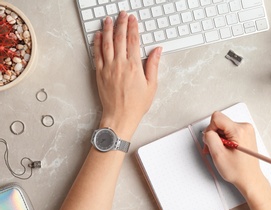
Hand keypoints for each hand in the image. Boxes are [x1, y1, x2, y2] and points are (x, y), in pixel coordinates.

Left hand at [93, 12, 161, 139]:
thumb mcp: (151, 86)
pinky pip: (97, 54)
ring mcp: (108, 68)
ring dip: (108, 29)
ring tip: (109, 19)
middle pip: (120, 38)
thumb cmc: (136, 104)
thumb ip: (153, 65)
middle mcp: (120, 64)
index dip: (133, 28)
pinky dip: (97, 43)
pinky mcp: (99, 73)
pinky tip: (99, 35)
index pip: (133, 41)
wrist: (119, 117)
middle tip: (122, 15)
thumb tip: (157, 51)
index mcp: (134, 67)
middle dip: (121, 24)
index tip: (133, 20)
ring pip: (107, 43)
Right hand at [202, 112, 267, 194]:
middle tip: (215, 149)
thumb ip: (210, 138)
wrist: (250, 178)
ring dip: (219, 138)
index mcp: (239, 130)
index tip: (212, 141)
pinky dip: (225, 139)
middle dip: (214, 135)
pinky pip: (229, 131)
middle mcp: (245, 127)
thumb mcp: (218, 155)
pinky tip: (226, 150)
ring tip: (222, 151)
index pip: (217, 118)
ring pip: (224, 127)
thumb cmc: (238, 171)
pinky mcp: (245, 134)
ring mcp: (246, 130)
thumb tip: (208, 131)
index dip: (210, 129)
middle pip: (220, 122)